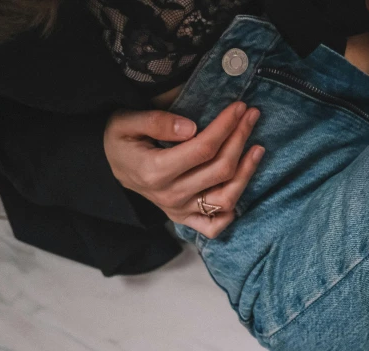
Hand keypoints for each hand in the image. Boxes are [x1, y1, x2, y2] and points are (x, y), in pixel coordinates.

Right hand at [104, 102, 263, 238]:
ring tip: (258, 148)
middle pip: (220, 170)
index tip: (239, 107)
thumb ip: (157, 122)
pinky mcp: (185, 219)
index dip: (226, 126)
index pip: (203, 148)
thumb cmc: (121, 141)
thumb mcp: (126, 123)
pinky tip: (239, 187)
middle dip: (240, 139)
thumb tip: (191, 127)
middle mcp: (171, 195)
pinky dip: (230, 213)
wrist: (110, 166)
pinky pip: (214, 226)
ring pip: (226, 198)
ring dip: (247, 172)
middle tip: (251, 115)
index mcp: (156, 171)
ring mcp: (179, 210)